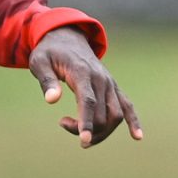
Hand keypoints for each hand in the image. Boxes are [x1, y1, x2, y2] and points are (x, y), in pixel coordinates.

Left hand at [26, 25, 142, 148]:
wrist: (67, 38)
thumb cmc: (50, 52)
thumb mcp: (40, 62)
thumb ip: (46, 81)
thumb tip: (52, 100)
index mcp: (82, 72)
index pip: (88, 101)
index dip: (86, 121)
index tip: (83, 140)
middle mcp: (100, 78)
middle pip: (101, 113)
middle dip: (85, 128)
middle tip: (63, 123)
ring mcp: (110, 83)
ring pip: (115, 114)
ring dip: (102, 132)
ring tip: (81, 133)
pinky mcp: (113, 87)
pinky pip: (127, 106)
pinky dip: (133, 121)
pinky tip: (138, 137)